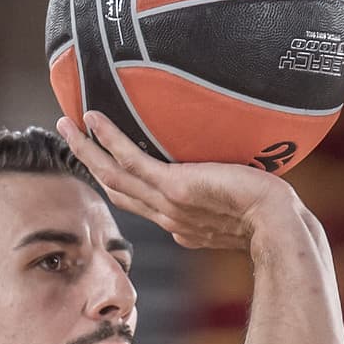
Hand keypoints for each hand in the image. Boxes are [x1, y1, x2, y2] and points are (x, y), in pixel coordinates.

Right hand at [57, 109, 298, 250]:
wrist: (277, 225)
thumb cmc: (273, 215)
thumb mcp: (243, 208)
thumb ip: (227, 195)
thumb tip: (222, 176)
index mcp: (182, 224)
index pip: (141, 203)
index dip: (118, 183)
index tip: (105, 164)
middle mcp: (168, 217)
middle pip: (116, 190)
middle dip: (90, 164)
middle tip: (69, 138)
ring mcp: (167, 204)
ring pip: (112, 176)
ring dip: (87, 151)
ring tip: (66, 125)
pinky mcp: (172, 188)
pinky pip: (129, 161)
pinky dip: (108, 139)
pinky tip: (93, 118)